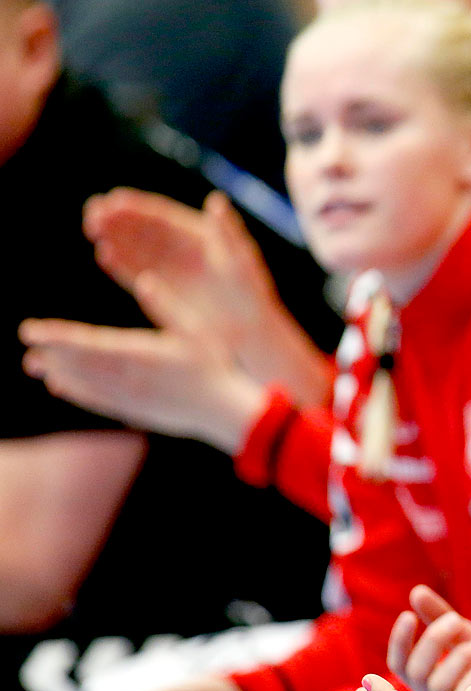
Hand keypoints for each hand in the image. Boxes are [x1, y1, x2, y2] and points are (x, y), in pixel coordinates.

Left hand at [19, 318, 267, 452]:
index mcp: (141, 353)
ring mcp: (129, 396)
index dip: (58, 336)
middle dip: (52, 353)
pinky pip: (97, 401)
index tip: (32, 330)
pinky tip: (60, 387)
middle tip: (28, 343)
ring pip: (84, 383)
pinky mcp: (133, 411)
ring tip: (34, 364)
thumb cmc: (213, 365)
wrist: (222, 411)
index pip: (89, 342)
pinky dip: (76, 393)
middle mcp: (129, 377)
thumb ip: (167, 305)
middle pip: (80, 363)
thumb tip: (144, 279)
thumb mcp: (196, 328)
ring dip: (58, 372)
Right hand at [84, 188, 330, 403]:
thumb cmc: (251, 294)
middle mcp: (180, 248)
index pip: (162, 214)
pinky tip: (103, 255)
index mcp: (199, 235)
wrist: (248, 331)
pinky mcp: (163, 289)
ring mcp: (169, 269)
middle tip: (92, 212)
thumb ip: (226, 232)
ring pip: (135, 247)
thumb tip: (216, 200)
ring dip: (114, 236)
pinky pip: (137, 271)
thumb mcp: (241, 261)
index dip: (138, 206)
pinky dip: (121, 263)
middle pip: (143, 227)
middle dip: (118, 217)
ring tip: (92, 228)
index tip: (114, 199)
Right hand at [388, 586, 470, 690]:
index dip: (399, 641)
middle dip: (433, 641)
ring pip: (436, 685)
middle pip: (415, 672)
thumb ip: (442, 617)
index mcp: (429, 682)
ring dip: (458, 656)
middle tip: (456, 620)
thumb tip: (416, 591)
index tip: (408, 615)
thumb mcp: (469, 636)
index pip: (400, 665)